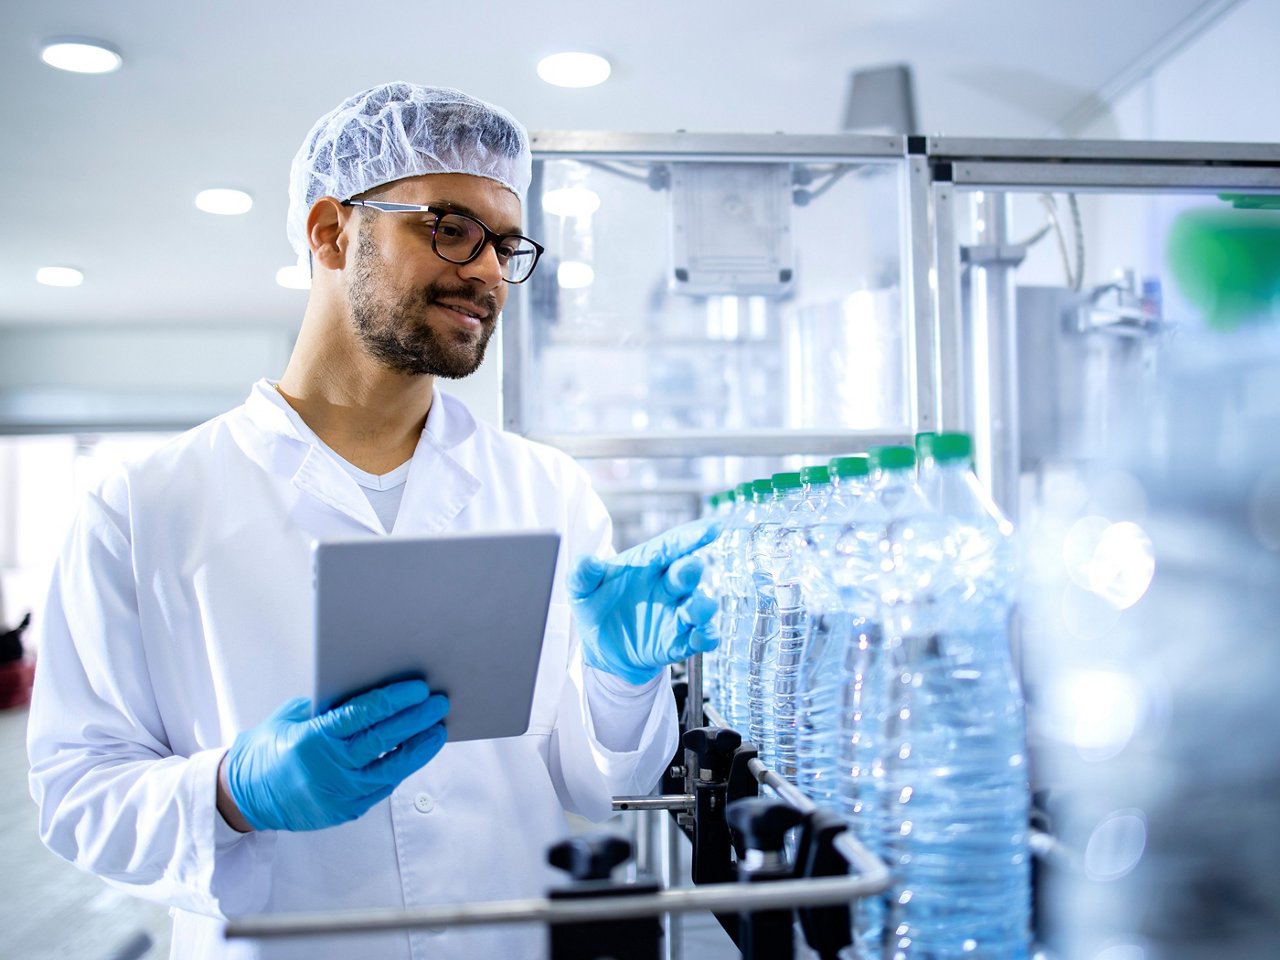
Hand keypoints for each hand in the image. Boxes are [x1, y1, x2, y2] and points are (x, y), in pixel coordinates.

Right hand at [223, 680, 448, 831]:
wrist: (245, 797)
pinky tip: (417, 752)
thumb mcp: (289, 718)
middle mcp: (329, 768)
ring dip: (419, 747)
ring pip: (391, 768)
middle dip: (416, 719)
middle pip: (383, 739)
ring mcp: (339, 792)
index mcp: (312, 738)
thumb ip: (326, 706)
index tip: (419, 688)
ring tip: (438, 729)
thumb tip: (369, 686)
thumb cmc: (268, 750)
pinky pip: (382, 786)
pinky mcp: (346, 810)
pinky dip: (402, 768)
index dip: (394, 700)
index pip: (363, 715)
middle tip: (439, 702)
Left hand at [567, 519, 720, 685]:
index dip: (692, 535)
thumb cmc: (596, 606)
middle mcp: (668, 585)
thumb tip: (586, 562)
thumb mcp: (581, 590)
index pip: (672, 545)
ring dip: (701, 606)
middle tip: (690, 567)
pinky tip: (700, 637)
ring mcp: (677, 613)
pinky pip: (702, 636)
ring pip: (700, 606)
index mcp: (648, 564)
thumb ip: (582, 575)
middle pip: (687, 572)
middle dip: (691, 569)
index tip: (713, 527)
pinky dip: (706, 636)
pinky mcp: (680, 639)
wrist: (600, 646)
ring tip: (692, 610)